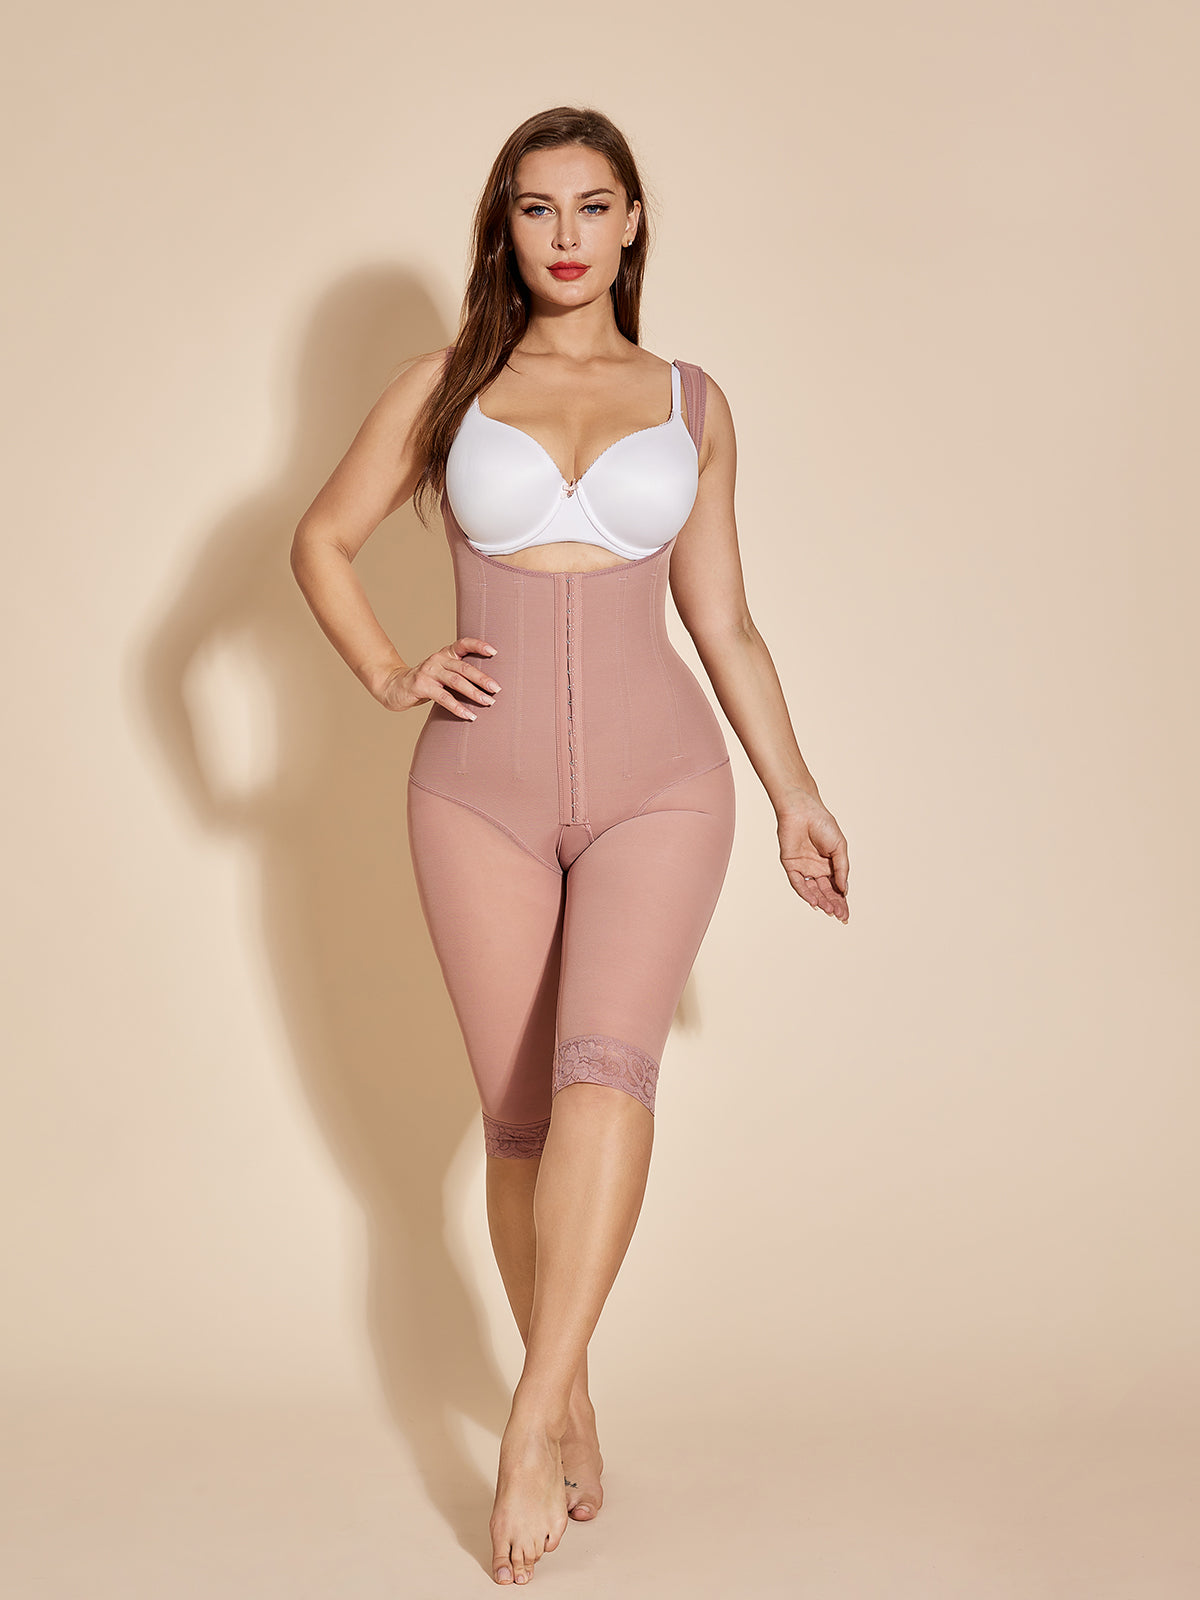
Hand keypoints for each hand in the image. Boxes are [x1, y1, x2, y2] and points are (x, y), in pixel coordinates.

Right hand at [376, 637, 500, 718]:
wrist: (394, 686)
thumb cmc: (426, 682)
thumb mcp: (442, 673)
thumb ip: (459, 674)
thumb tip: (488, 687)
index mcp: (445, 654)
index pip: (463, 644)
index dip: (478, 646)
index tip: (494, 652)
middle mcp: (438, 659)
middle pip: (464, 667)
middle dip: (482, 679)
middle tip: (497, 689)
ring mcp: (429, 672)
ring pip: (456, 681)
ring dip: (474, 693)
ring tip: (488, 702)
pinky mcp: (421, 686)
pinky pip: (443, 697)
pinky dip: (457, 707)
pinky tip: (468, 715)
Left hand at [777, 794, 849, 922]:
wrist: (803, 811)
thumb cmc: (823, 824)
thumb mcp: (840, 848)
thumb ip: (842, 869)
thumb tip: (844, 890)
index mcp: (830, 865)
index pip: (837, 888)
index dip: (842, 901)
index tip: (846, 915)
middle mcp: (817, 869)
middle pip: (826, 892)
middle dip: (834, 904)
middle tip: (840, 917)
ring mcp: (803, 868)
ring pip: (813, 890)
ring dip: (821, 901)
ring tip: (830, 911)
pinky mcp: (791, 865)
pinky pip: (798, 882)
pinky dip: (806, 893)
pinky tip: (814, 902)